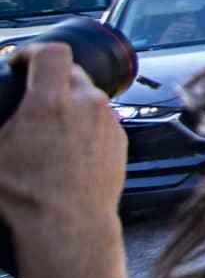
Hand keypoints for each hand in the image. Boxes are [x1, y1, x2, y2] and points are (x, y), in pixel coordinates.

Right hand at [0, 41, 126, 235]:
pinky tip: (67, 144)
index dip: (32, 51)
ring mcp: (108, 122)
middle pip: (71, 72)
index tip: (20, 63)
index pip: (52, 52)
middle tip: (31, 96)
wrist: (68, 226)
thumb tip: (1, 126)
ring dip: (69, 101)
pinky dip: (85, 123)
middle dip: (49, 78)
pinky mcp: (120, 140)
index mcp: (52, 101)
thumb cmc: (26, 196)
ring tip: (48, 124)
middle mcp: (87, 105)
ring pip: (89, 96)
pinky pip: (101, 119)